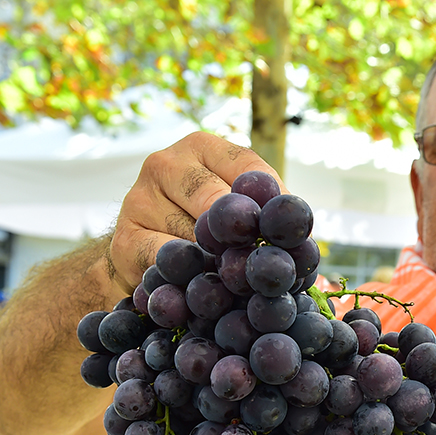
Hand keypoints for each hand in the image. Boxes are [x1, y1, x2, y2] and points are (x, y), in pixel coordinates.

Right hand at [107, 132, 284, 292]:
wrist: (142, 254)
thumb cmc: (203, 228)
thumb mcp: (236, 209)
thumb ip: (267, 215)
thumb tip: (311, 248)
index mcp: (203, 147)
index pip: (248, 169)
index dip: (272, 206)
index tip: (289, 236)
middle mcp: (167, 163)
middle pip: (218, 202)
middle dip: (245, 237)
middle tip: (266, 265)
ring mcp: (139, 197)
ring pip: (194, 236)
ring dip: (220, 264)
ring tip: (239, 282)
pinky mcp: (124, 238)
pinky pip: (168, 261)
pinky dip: (191, 278)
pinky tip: (204, 287)